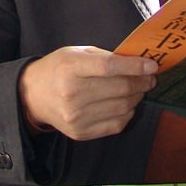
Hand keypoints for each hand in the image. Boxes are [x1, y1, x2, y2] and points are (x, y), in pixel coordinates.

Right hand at [18, 46, 158, 140]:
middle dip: (142, 82)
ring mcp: (76, 117)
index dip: (135, 66)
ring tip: (139, 89)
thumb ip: (105, 57)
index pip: (110, 67)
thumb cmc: (58, 69)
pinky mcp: (81, 132)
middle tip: (150, 77)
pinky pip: (116, 124)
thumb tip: (138, 63)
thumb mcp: (76, 53)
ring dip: (137, 98)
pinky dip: (128, 113)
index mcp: (71, 68)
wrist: (33, 96)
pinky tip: (126, 104)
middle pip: (120, 89)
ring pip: (122, 108)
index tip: (152, 65)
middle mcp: (73, 94)